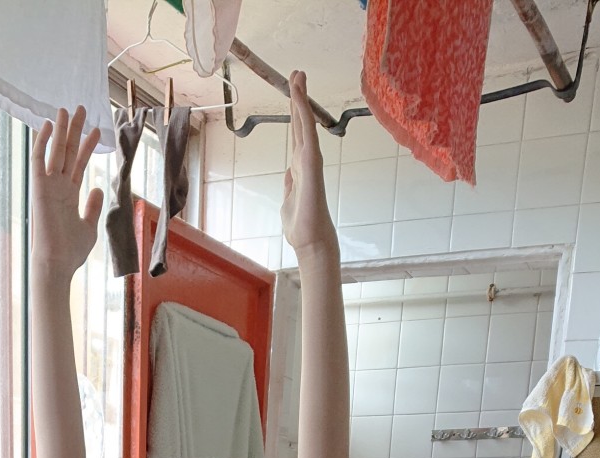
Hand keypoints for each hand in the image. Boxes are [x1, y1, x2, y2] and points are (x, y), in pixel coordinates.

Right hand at [31, 107, 103, 278]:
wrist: (57, 263)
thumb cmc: (71, 251)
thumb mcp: (89, 227)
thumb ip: (93, 206)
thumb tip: (98, 187)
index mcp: (69, 194)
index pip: (78, 163)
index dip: (87, 146)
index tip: (97, 130)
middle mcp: (58, 186)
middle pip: (67, 151)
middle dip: (74, 130)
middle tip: (82, 108)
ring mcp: (48, 186)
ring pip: (55, 151)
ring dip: (61, 130)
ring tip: (68, 109)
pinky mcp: (38, 187)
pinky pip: (38, 159)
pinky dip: (42, 141)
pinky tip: (49, 125)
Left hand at [280, 71, 336, 259]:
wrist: (311, 243)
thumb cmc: (302, 226)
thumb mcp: (288, 200)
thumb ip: (289, 185)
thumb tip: (288, 174)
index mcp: (300, 167)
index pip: (297, 133)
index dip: (295, 112)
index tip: (293, 91)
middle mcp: (306, 159)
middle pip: (301, 122)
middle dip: (299, 97)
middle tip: (298, 72)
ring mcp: (310, 161)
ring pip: (304, 123)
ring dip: (301, 98)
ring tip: (298, 76)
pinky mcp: (311, 165)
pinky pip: (307, 134)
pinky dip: (303, 115)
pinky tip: (299, 98)